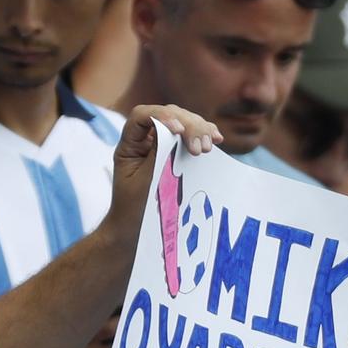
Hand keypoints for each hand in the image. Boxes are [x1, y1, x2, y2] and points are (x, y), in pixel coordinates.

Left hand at [107, 105, 219, 238]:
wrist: (136, 232)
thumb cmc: (136, 210)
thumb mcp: (146, 182)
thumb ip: (158, 155)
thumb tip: (176, 130)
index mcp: (130, 145)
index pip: (142, 116)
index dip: (161, 116)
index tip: (178, 130)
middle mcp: (145, 140)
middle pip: (168, 115)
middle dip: (188, 125)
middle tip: (201, 148)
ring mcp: (163, 145)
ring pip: (183, 122)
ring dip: (199, 129)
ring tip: (209, 147)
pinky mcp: (178, 153)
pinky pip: (192, 136)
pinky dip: (205, 135)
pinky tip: (217, 139)